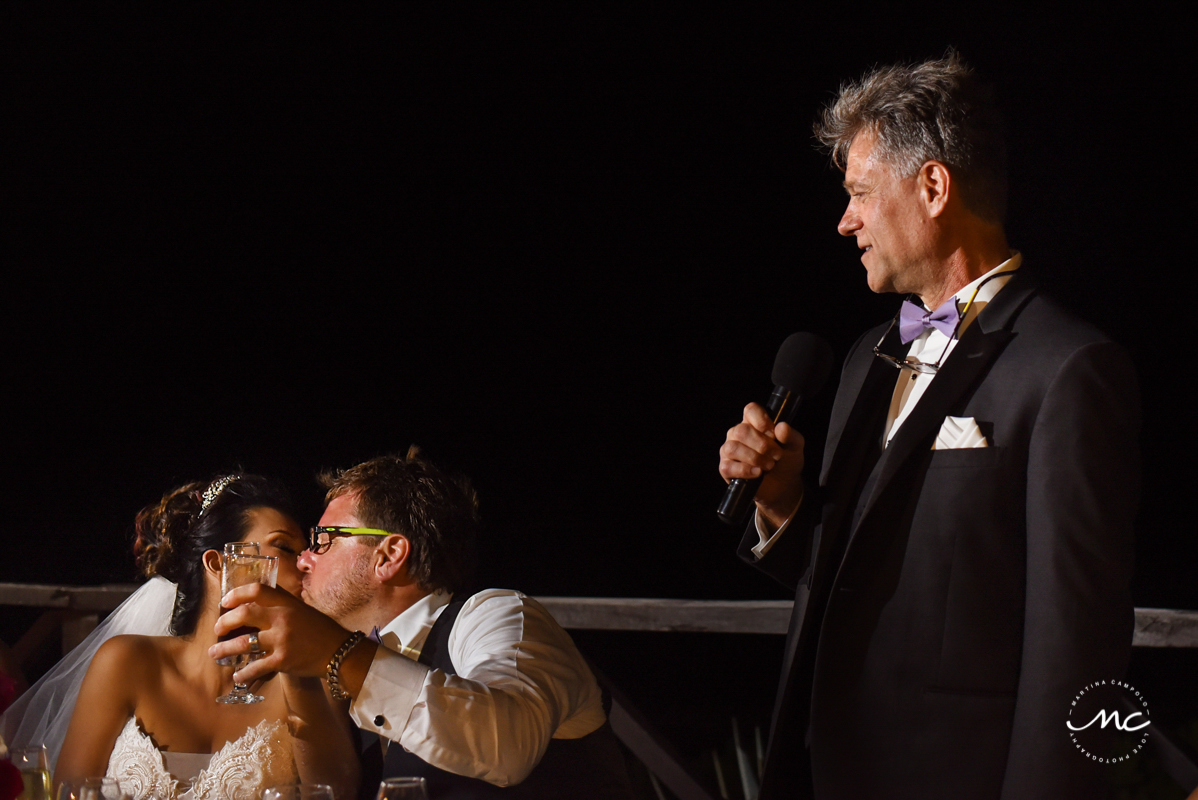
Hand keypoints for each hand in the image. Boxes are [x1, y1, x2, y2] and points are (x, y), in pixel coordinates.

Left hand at [210, 583, 351, 684]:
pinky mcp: (282, 660)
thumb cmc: (319, 630)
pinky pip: (255, 667)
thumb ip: (280, 606)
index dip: (236, 594)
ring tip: (215, 654)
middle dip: (224, 622)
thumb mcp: (301, 610)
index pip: (257, 590)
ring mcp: (281, 639)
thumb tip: (253, 607)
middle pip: (244, 614)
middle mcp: (282, 618)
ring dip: (224, 650)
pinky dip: (243, 674)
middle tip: (217, 630)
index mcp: (286, 603)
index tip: (225, 602)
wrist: (339, 651)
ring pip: (243, 643)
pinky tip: (237, 676)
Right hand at [718, 401, 805, 528]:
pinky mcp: (726, 468)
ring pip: (733, 448)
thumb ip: (791, 436)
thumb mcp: (795, 447)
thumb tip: (781, 427)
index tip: (773, 433)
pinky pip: (728, 466)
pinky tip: (758, 473)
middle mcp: (738, 433)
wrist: (783, 485)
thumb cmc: (786, 461)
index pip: (750, 410)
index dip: (761, 420)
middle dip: (762, 445)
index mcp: (753, 422)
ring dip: (754, 458)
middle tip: (777, 455)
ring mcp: (729, 450)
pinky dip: (745, 470)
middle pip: (741, 430)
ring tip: (769, 466)